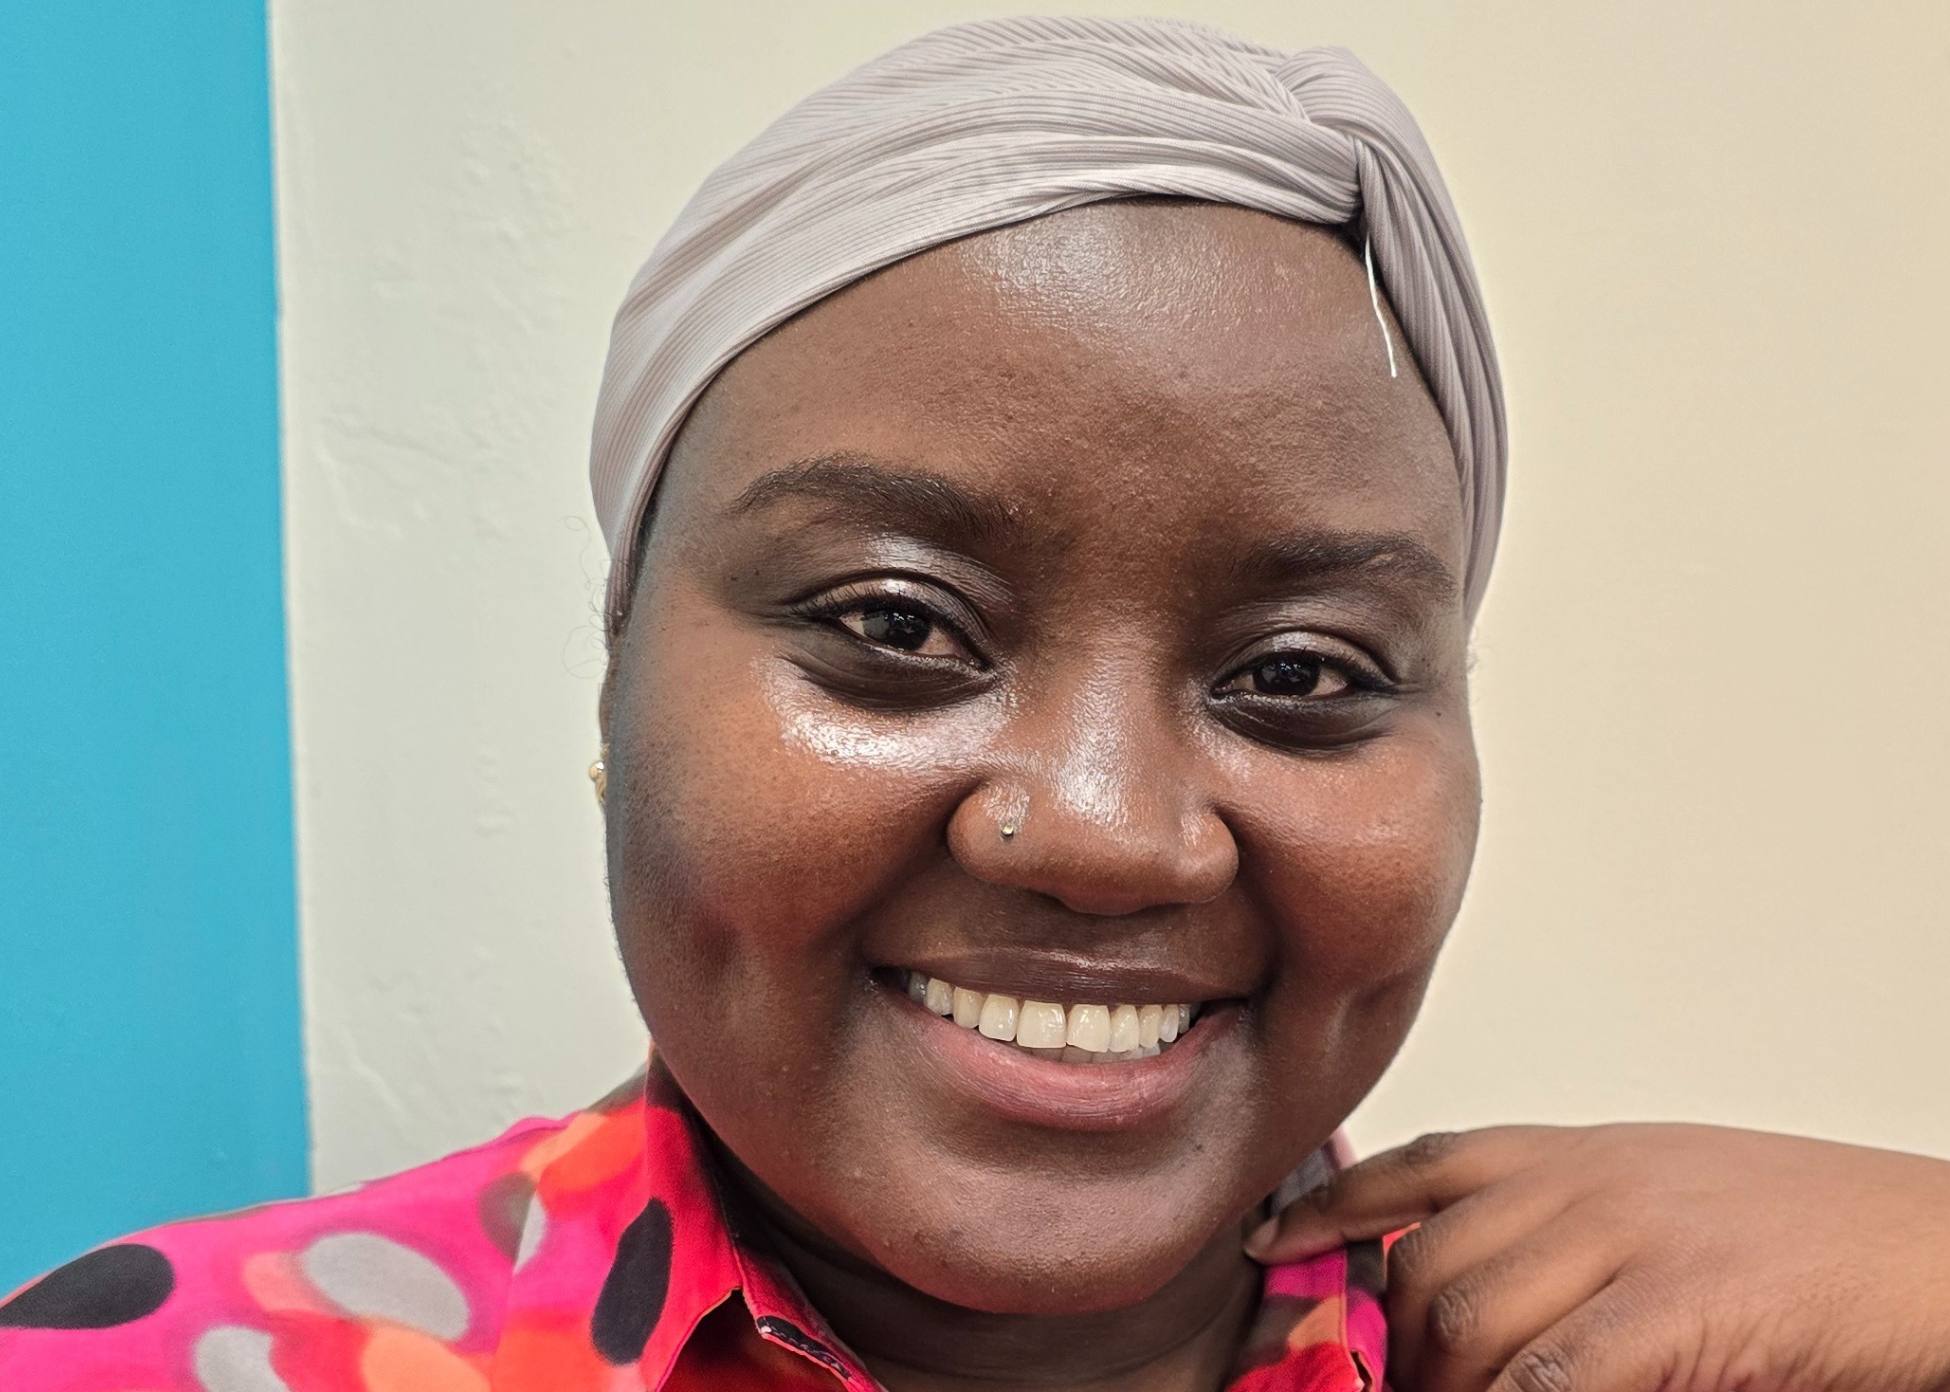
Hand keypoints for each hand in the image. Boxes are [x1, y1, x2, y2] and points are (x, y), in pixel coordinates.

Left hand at [1246, 1124, 1949, 1391]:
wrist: (1935, 1245)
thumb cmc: (1810, 1231)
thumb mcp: (1665, 1196)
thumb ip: (1566, 1224)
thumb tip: (1473, 1286)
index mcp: (1579, 1151)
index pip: (1421, 1164)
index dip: (1330, 1207)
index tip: (1268, 1243)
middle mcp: (1586, 1181)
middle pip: (1429, 1264)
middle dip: (1402, 1349)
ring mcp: (1629, 1238)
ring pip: (1471, 1322)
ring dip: (1451, 1386)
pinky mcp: (1679, 1305)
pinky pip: (1554, 1374)